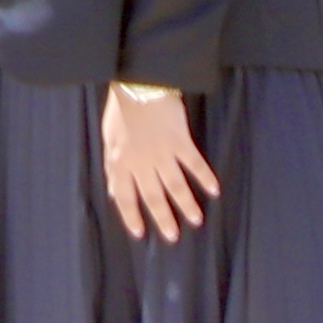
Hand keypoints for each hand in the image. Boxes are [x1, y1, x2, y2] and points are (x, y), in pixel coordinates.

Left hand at [96, 84, 221, 243]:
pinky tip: (214, 190)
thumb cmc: (122, 111)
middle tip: (173, 237)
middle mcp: (140, 162)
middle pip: (153, 196)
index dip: (131, 216)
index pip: (124, 197)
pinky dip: (205, 177)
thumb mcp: (109, 141)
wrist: (139, 85)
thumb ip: (114, 168)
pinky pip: (194, 164)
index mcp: (119, 162)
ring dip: (186, 204)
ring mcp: (161, 152)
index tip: (139, 233)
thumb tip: (115, 192)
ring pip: (175, 185)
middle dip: (163, 218)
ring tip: (196, 220)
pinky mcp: (180, 141)